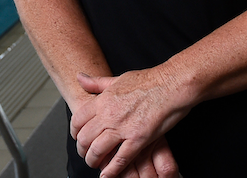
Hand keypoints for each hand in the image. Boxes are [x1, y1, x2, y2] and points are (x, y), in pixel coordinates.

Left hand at [70, 71, 191, 177]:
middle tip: (86, 153)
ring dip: (93, 160)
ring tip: (95, 164)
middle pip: (84, 138)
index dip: (75, 132)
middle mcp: (109, 115)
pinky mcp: (138, 139)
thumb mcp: (118, 78)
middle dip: (82, 149)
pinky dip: (111, 170)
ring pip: (97, 151)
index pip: (78, 120)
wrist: (171, 84)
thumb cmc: (148, 80)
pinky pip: (119, 160)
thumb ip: (97, 82)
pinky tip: (107, 175)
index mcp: (103, 100)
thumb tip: (79, 78)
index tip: (78, 137)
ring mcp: (122, 128)